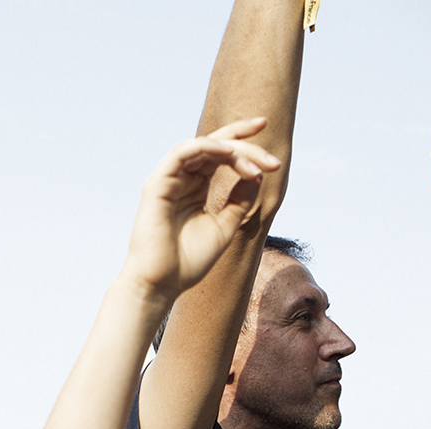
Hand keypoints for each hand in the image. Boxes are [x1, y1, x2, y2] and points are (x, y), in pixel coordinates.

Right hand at [118, 118, 280, 300]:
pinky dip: (205, 147)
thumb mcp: (225, 226)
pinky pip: (181, 153)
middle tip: (273, 161)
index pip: (220, 155)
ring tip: (256, 164)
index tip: (272, 148)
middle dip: (246, 145)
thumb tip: (257, 174)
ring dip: (231, 149)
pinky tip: (228, 153)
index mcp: (195, 188)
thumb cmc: (188, 261)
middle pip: (215, 147)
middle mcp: (181, 179)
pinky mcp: (157, 184)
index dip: (244, 143)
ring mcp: (168, 180)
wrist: (161, 283)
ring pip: (201, 147)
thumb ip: (239, 200)